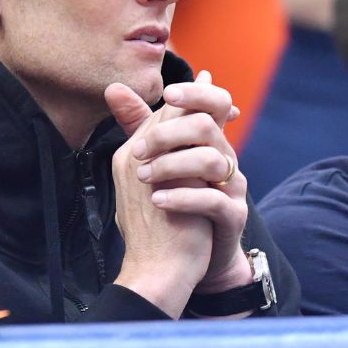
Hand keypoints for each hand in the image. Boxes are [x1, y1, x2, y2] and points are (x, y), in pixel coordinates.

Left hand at [105, 71, 247, 315]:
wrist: (182, 260)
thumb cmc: (172, 204)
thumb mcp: (154, 160)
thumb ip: (140, 125)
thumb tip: (114, 88)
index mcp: (208, 142)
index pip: (213, 103)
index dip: (194, 93)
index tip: (167, 96)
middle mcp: (225, 159)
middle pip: (209, 126)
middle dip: (169, 134)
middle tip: (138, 152)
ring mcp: (232, 188)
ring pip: (213, 161)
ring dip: (172, 166)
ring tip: (144, 178)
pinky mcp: (233, 216)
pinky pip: (214, 200)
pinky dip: (183, 198)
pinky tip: (158, 200)